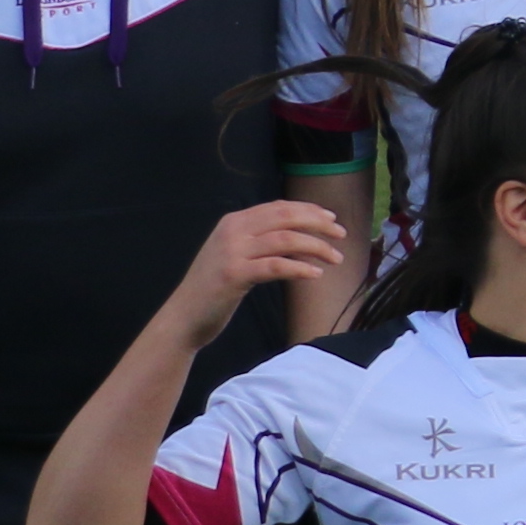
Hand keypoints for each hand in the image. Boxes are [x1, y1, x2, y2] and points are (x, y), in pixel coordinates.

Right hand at [174, 201, 350, 331]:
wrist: (184, 317)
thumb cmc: (215, 288)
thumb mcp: (236, 255)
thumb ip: (260, 241)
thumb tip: (302, 236)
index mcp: (234, 221)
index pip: (279, 207)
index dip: (308, 210)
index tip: (332, 219)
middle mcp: (233, 230)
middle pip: (285, 217)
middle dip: (318, 223)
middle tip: (341, 235)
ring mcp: (232, 251)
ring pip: (285, 239)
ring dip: (316, 247)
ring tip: (335, 259)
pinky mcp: (234, 274)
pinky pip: (276, 265)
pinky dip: (300, 267)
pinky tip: (315, 274)